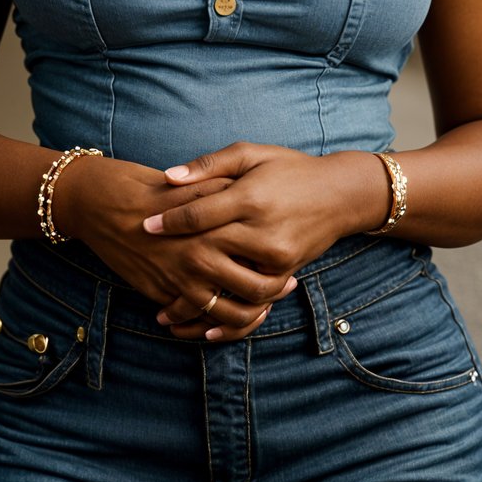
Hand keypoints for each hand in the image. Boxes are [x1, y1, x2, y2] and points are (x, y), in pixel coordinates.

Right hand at [55, 154, 295, 340]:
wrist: (101, 205)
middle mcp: (202, 256)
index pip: (262, 255)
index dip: (280, 263)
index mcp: (215, 226)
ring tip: (258, 310)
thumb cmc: (150, 187)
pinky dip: (213, 326)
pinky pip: (197, 320)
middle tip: (284, 288)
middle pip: (255, 289)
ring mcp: (182, 279)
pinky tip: (222, 321)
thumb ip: (226, 191)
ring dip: (248, 317)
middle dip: (273, 294)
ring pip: (230, 314)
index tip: (288, 261)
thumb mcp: (193, 182)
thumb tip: (255, 199)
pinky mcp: (162, 293)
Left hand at [142, 142, 369, 334]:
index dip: (169, 220)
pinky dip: (228, 319)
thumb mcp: (251, 153)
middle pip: (208, 253)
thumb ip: (210, 164)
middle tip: (143, 270)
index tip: (144, 225)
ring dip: (195, 304)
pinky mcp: (285, 272)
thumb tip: (168, 177)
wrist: (339, 194)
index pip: (200, 213)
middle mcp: (263, 230)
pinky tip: (203, 327)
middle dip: (173, 264)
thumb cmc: (289, 168)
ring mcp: (276, 257)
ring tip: (164, 311)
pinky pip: (253, 303)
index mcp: (250, 197)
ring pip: (228, 287)